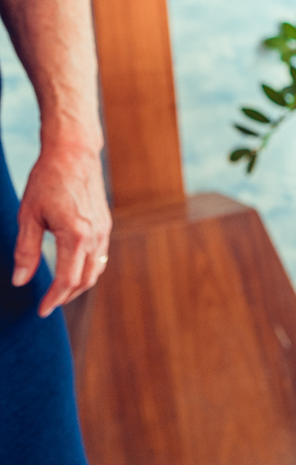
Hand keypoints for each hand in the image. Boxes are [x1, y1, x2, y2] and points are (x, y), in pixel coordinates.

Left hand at [11, 141, 110, 316]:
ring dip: (79, 284)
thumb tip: (21, 280)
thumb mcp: (29, 216)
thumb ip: (26, 251)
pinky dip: (88, 268)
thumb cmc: (48, 180)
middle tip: (49, 304)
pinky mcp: (105, 223)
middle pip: (86, 280)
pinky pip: (100, 255)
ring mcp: (104, 230)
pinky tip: (73, 267)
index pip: (67, 280)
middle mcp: (95, 236)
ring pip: (96, 269)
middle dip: (67, 296)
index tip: (42, 310)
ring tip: (60, 290)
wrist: (74, 154)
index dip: (53, 299)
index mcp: (76, 236)